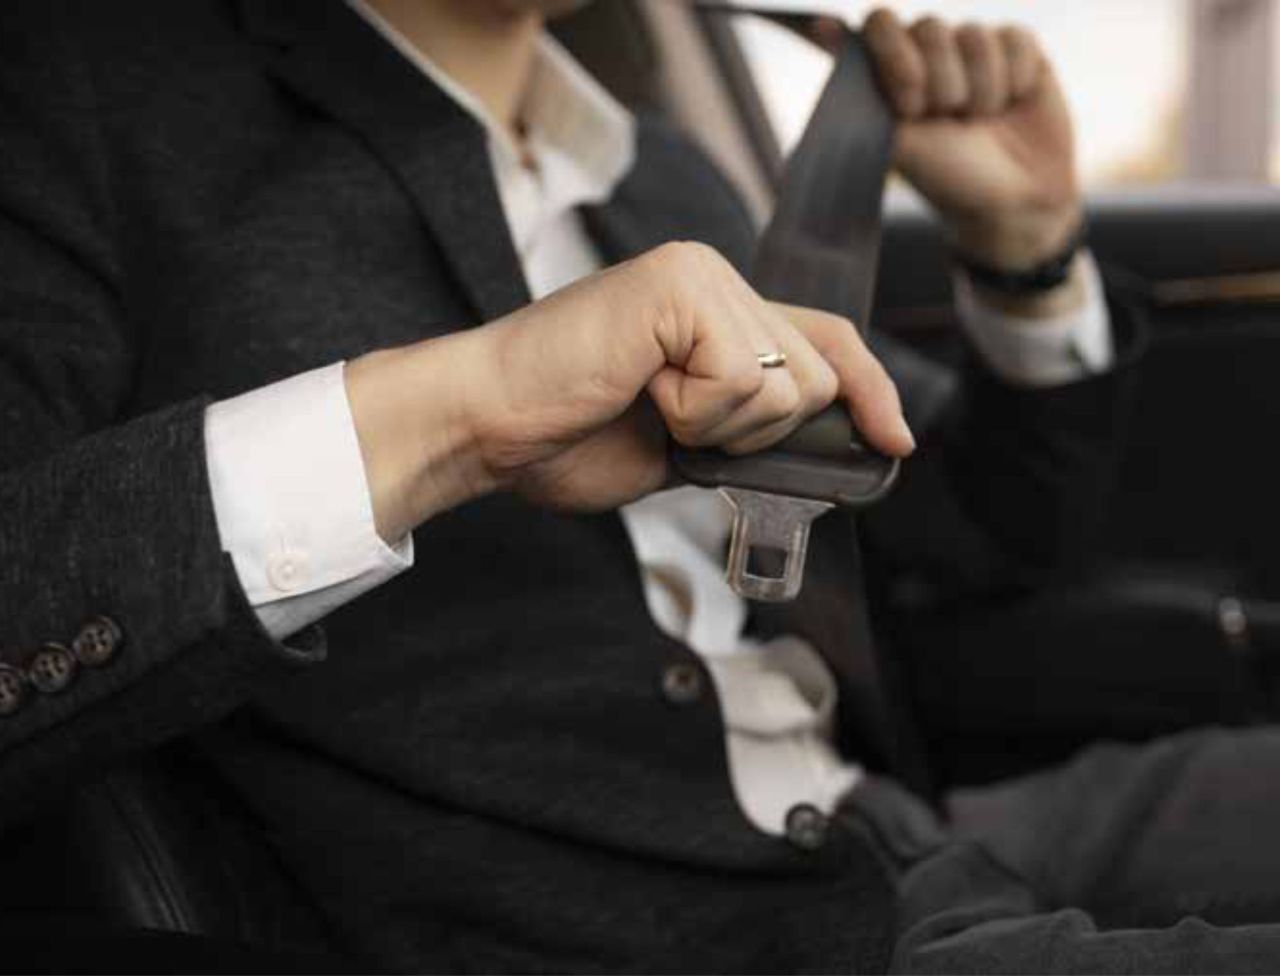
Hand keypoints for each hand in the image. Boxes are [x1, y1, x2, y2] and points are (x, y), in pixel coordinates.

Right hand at [345, 243, 914, 541]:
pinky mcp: (680, 287)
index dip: (870, 391)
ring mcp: (700, 274)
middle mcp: (716, 276)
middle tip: (675, 424)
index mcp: (717, 308)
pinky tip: (639, 390)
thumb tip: (822, 451)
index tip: (895, 439)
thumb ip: (746, 429)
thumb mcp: (684, 442)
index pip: (827, 339)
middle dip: (759, 432)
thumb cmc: (566, 435)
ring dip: (720, 426)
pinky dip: (694, 413)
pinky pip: (742, 379)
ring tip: (649, 403)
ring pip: (787, 385)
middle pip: (818, 375)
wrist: (490, 424)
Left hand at [861, 9, 1080, 270]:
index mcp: (893, 72)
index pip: (881, 24)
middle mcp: (931, 54)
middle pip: (929, 27)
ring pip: (974, 35)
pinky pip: (1014, 39)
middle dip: (941, 84)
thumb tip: (820, 25)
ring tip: (981, 120)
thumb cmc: (949, 178)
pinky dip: (1013, 79)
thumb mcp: (899, 142)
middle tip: (948, 122)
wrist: (1014, 203)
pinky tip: (1012, 104)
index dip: (895, 56)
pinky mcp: (1019, 50)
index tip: (910, 105)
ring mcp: (974, 50)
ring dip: (980, 89)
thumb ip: (863, 89)